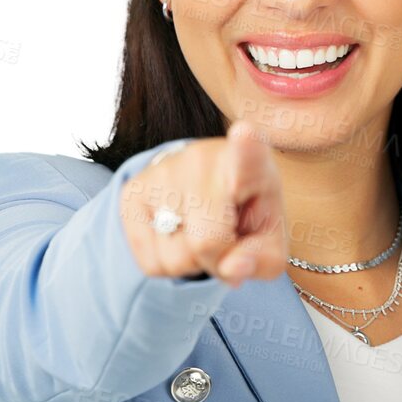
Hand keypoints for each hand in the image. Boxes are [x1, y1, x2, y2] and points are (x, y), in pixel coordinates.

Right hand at [119, 120, 286, 287]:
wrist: (206, 189)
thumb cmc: (247, 215)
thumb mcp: (269, 241)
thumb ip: (261, 260)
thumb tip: (232, 268)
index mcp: (250, 163)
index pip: (248, 155)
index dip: (247, 146)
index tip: (245, 133)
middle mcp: (202, 159)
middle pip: (207, 242)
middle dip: (218, 259)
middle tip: (225, 238)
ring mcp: (163, 173)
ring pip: (175, 258)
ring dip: (191, 263)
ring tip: (200, 232)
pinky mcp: (132, 193)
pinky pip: (150, 263)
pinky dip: (169, 266)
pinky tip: (178, 236)